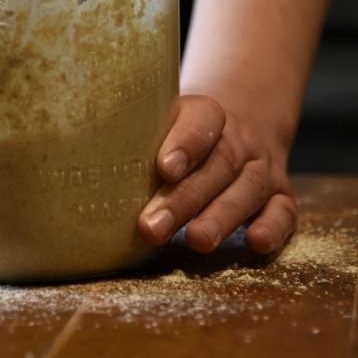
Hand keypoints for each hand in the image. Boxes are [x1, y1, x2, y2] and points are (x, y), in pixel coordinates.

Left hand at [137, 95, 296, 253]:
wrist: (237, 128)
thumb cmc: (178, 135)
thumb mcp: (159, 121)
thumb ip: (132, 136)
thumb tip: (74, 156)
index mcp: (207, 113)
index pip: (200, 121)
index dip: (184, 143)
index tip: (162, 167)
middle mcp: (239, 140)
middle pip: (217, 165)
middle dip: (184, 199)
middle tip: (152, 226)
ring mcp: (262, 168)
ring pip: (247, 189)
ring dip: (221, 217)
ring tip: (196, 241)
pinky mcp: (280, 197)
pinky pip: (283, 212)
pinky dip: (273, 227)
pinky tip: (255, 244)